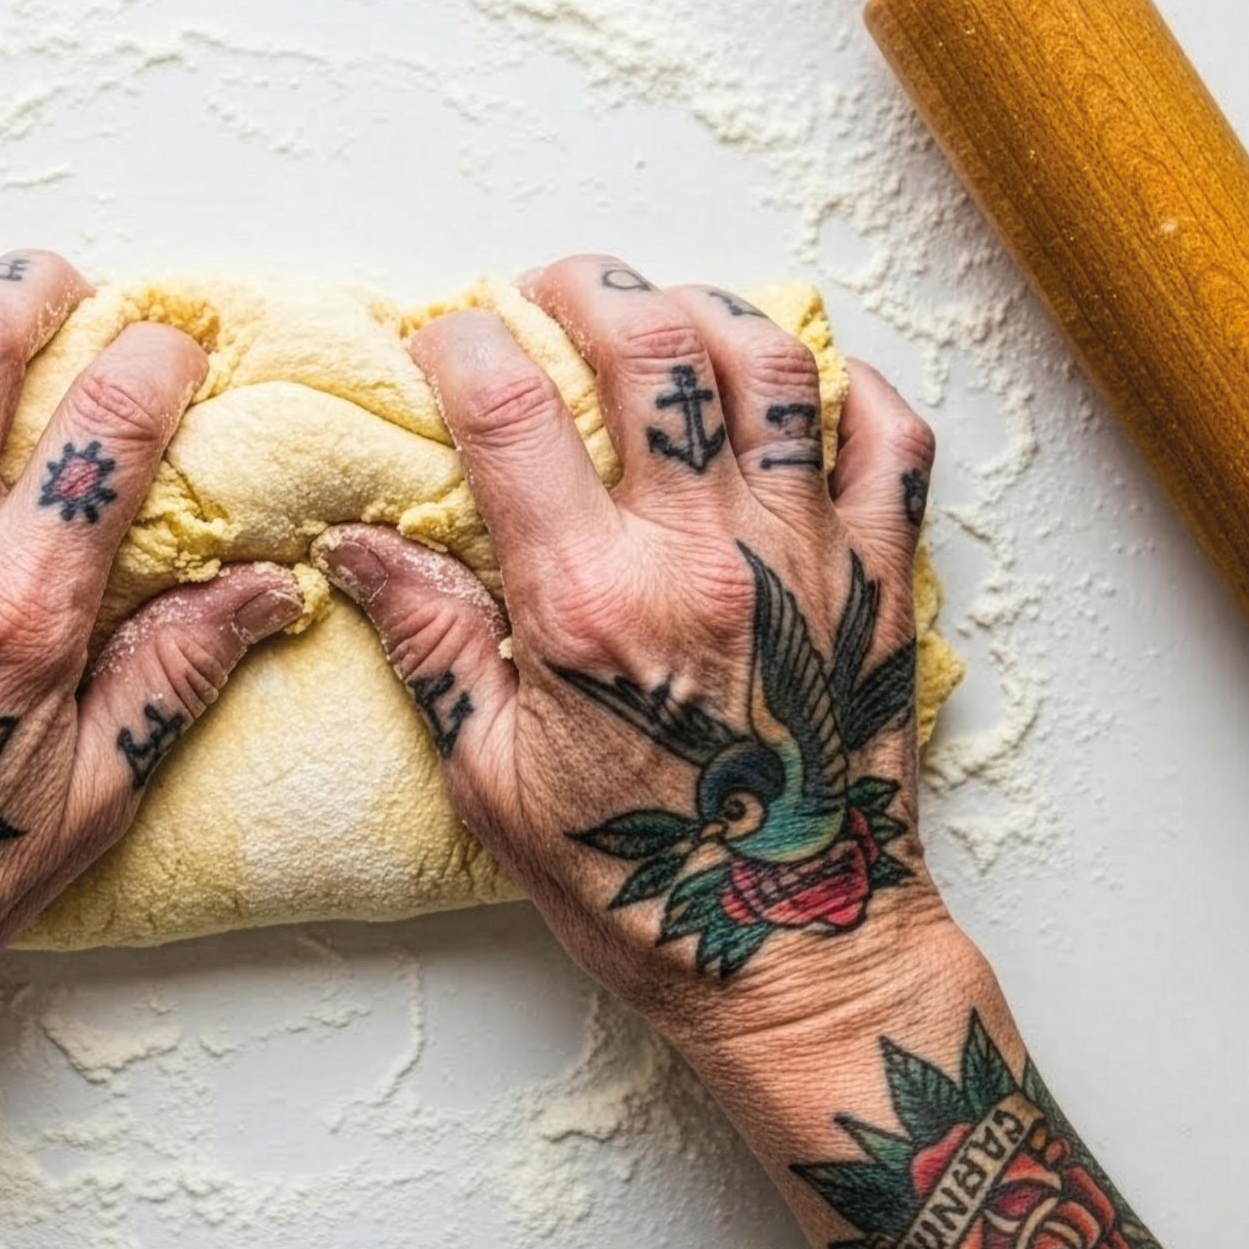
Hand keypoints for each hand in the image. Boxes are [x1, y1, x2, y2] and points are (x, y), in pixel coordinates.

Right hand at [321, 254, 950, 1077]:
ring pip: (773, 365)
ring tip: (669, 311)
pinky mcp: (880, 578)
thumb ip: (432, 644)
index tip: (442, 336)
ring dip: (711, 311)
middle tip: (555, 286)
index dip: (461, 344)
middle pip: (652, 346)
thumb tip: (356, 545)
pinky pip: (891, 439)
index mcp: (591, 602)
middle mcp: (704, 555)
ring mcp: (806, 555)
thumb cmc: (642, 892)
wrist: (803, 961)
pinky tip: (806, 390)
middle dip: (590, 287)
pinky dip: (853, 389)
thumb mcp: (494, 783)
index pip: (509, 410)